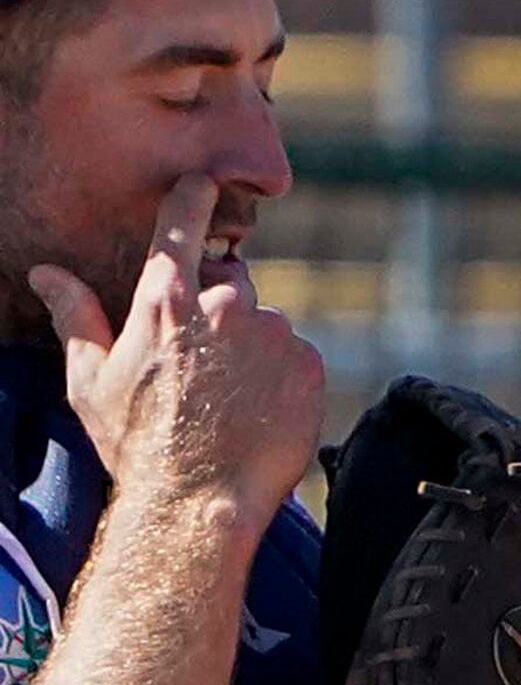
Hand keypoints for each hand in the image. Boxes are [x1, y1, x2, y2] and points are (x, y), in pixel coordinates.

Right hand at [28, 174, 323, 528]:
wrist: (200, 501)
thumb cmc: (136, 442)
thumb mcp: (89, 380)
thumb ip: (74, 315)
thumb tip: (46, 272)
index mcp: (167, 300)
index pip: (183, 224)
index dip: (193, 199)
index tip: (203, 183)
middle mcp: (227, 304)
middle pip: (232, 281)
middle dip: (220, 310)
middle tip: (200, 365)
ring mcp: (273, 333)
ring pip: (265, 323)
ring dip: (252, 346)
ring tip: (228, 398)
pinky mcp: (310, 363)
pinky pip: (296, 355)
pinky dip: (282, 374)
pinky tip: (258, 409)